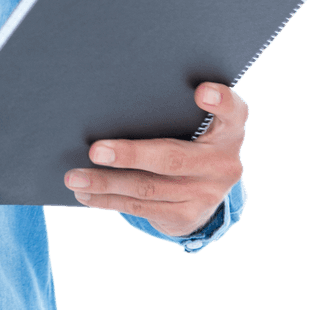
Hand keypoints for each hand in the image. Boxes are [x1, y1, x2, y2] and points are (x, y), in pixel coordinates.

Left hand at [64, 82, 247, 236]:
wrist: (206, 190)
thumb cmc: (189, 138)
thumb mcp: (194, 122)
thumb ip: (173, 107)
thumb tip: (114, 93)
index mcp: (229, 130)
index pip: (234, 111)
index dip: (221, 101)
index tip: (202, 92)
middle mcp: (223, 164)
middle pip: (172, 157)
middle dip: (130, 155)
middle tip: (95, 150)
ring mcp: (206, 194)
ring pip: (148, 187)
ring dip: (106, 183)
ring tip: (74, 177)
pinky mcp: (186, 217)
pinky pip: (140, 208)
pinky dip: (109, 201)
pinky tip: (85, 194)